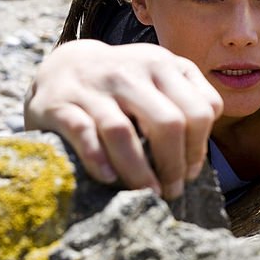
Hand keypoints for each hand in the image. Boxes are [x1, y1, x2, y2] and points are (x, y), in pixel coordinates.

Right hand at [24, 39, 223, 198]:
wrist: (63, 67)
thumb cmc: (122, 85)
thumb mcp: (159, 78)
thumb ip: (188, 100)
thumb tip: (198, 153)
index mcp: (161, 65)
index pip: (200, 110)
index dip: (199, 148)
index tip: (189, 172)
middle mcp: (129, 72)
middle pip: (168, 123)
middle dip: (174, 165)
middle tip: (170, 191)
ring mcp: (93, 86)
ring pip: (122, 132)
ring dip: (139, 171)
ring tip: (148, 194)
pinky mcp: (60, 104)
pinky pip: (82, 133)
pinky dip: (97, 159)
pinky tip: (109, 178)